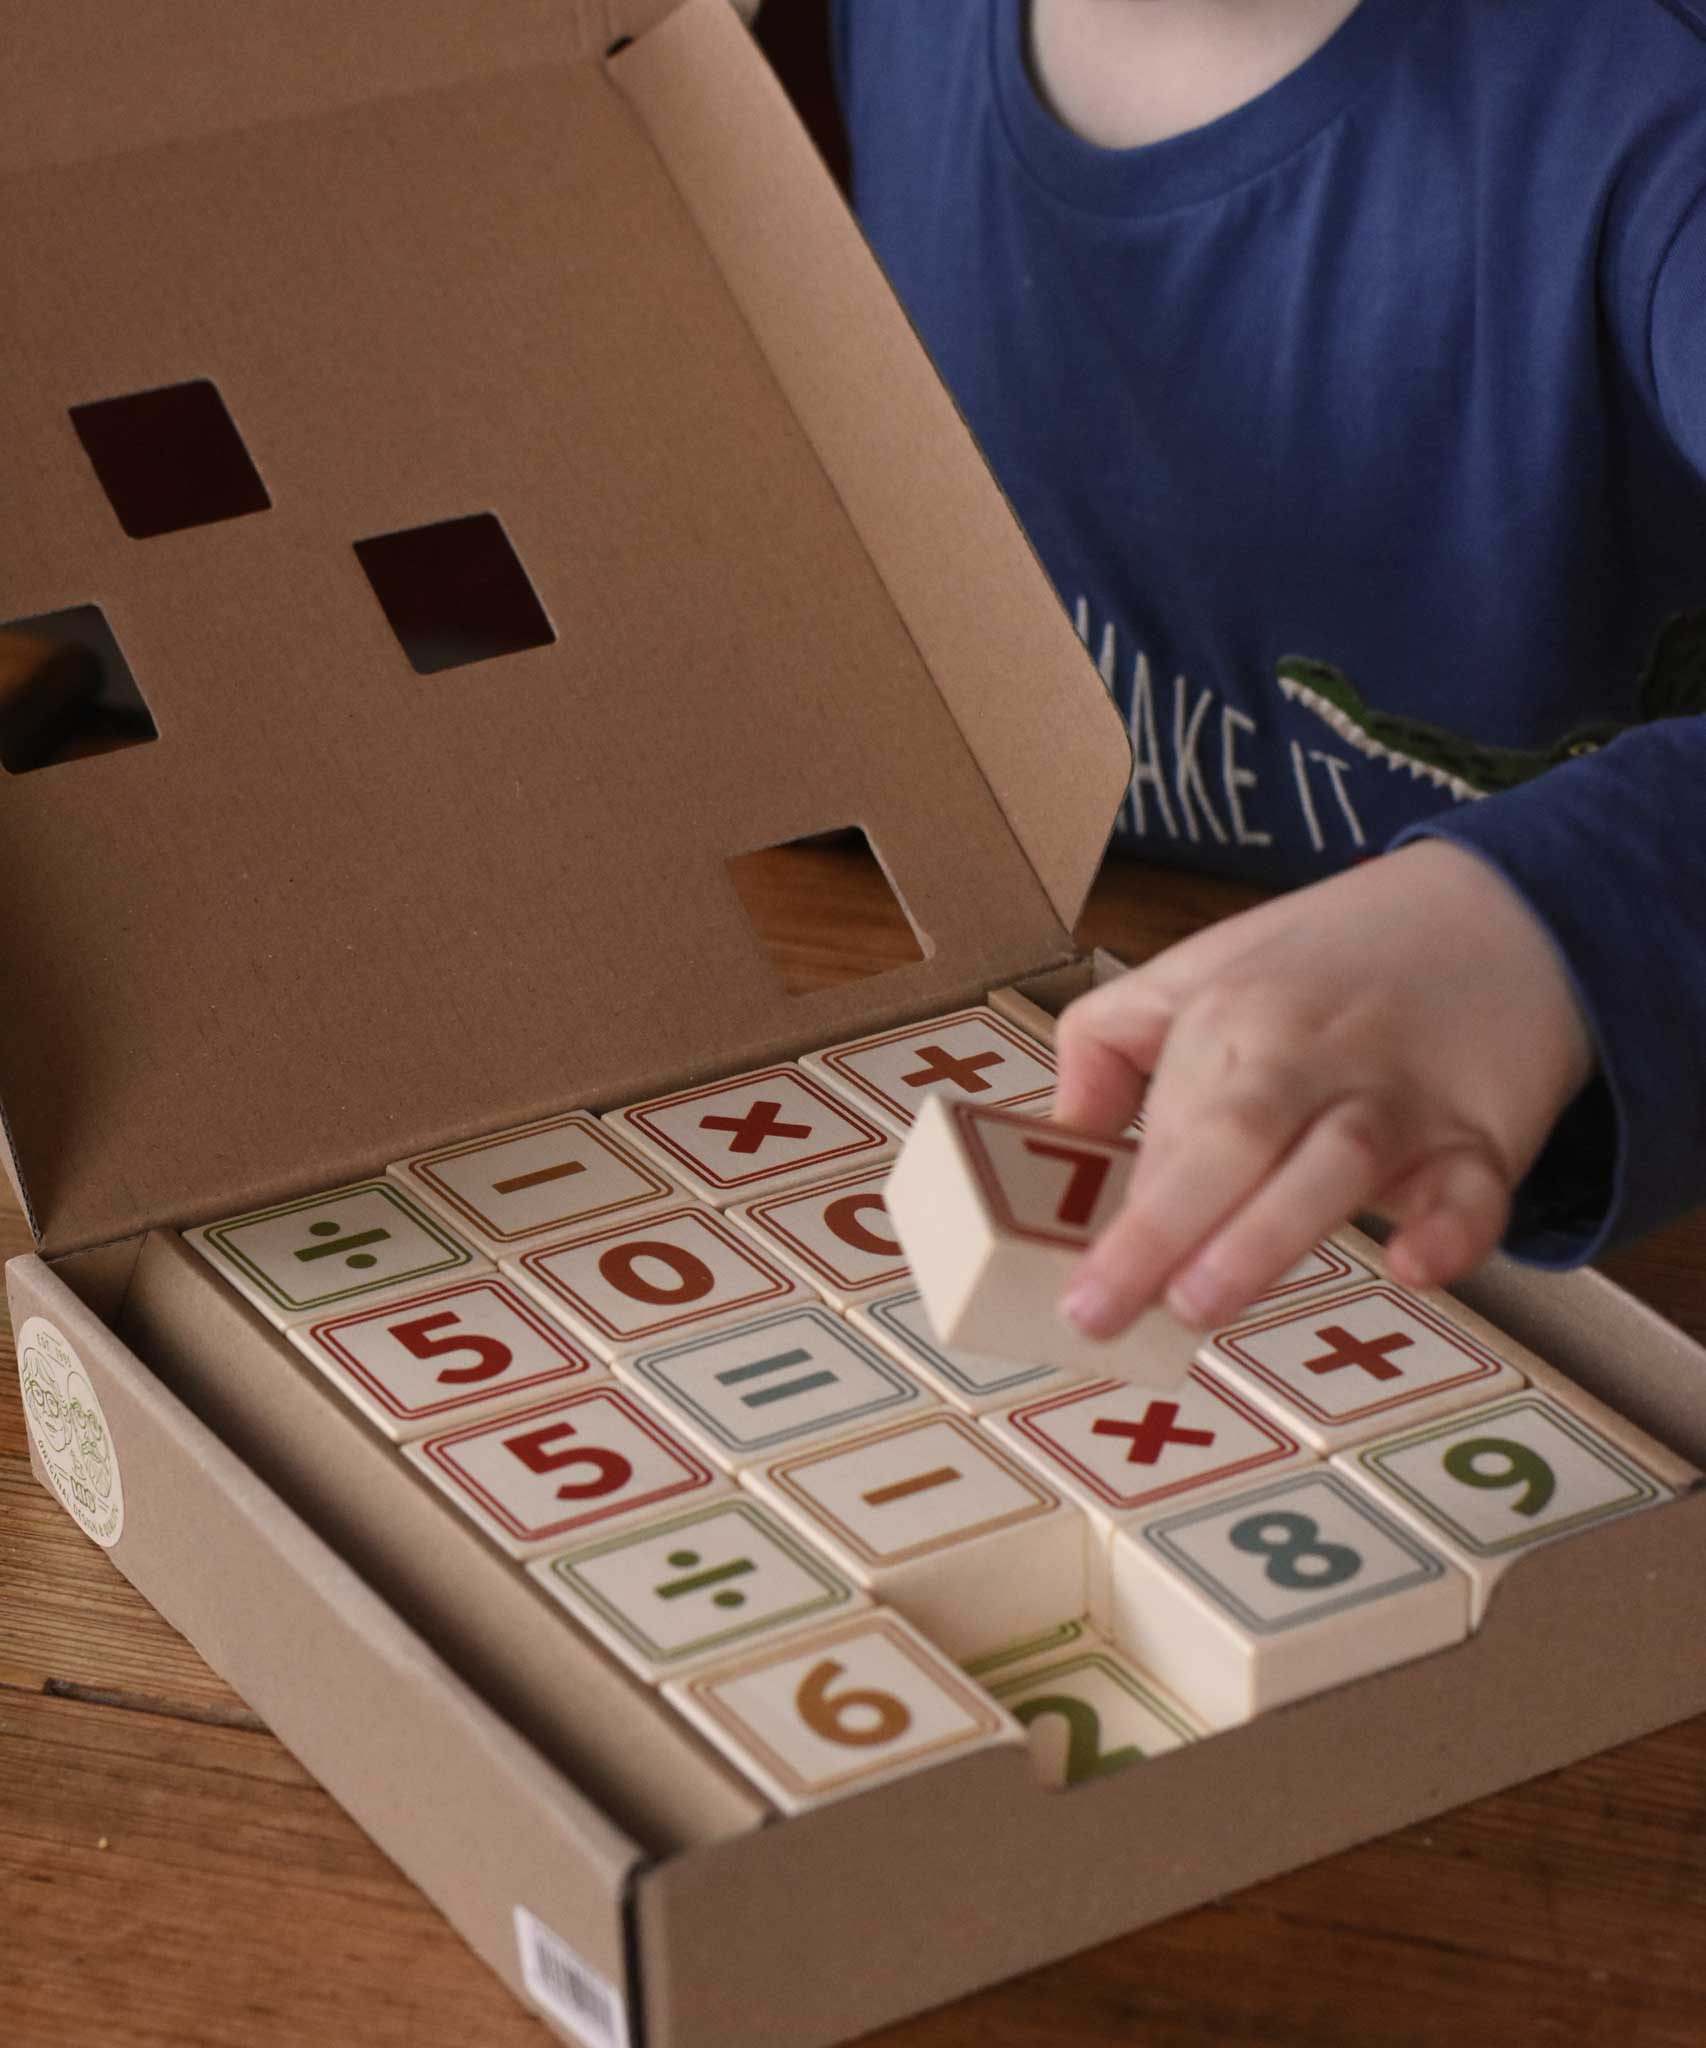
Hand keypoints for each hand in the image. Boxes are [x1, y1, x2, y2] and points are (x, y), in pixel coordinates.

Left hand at [1053, 840, 1595, 1335]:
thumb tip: (1058, 1137)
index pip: (1165, 1125)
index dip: (1118, 1212)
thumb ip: (1110, 1045)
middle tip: (1102, 1308)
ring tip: (1201, 1299)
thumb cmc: (1333, 959)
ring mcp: (1400, 1097)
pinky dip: (1451, 1228)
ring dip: (1265, 1233)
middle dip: (1161, 1225)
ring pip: (1333, 1161)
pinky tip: (1416, 1265)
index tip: (1073, 1289)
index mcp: (1231, 1017)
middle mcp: (1311, 1056)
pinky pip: (1474, 1187)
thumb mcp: (1198, 969)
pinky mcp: (1482, 1135)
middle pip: (1231, 1137)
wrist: (1498, 906)